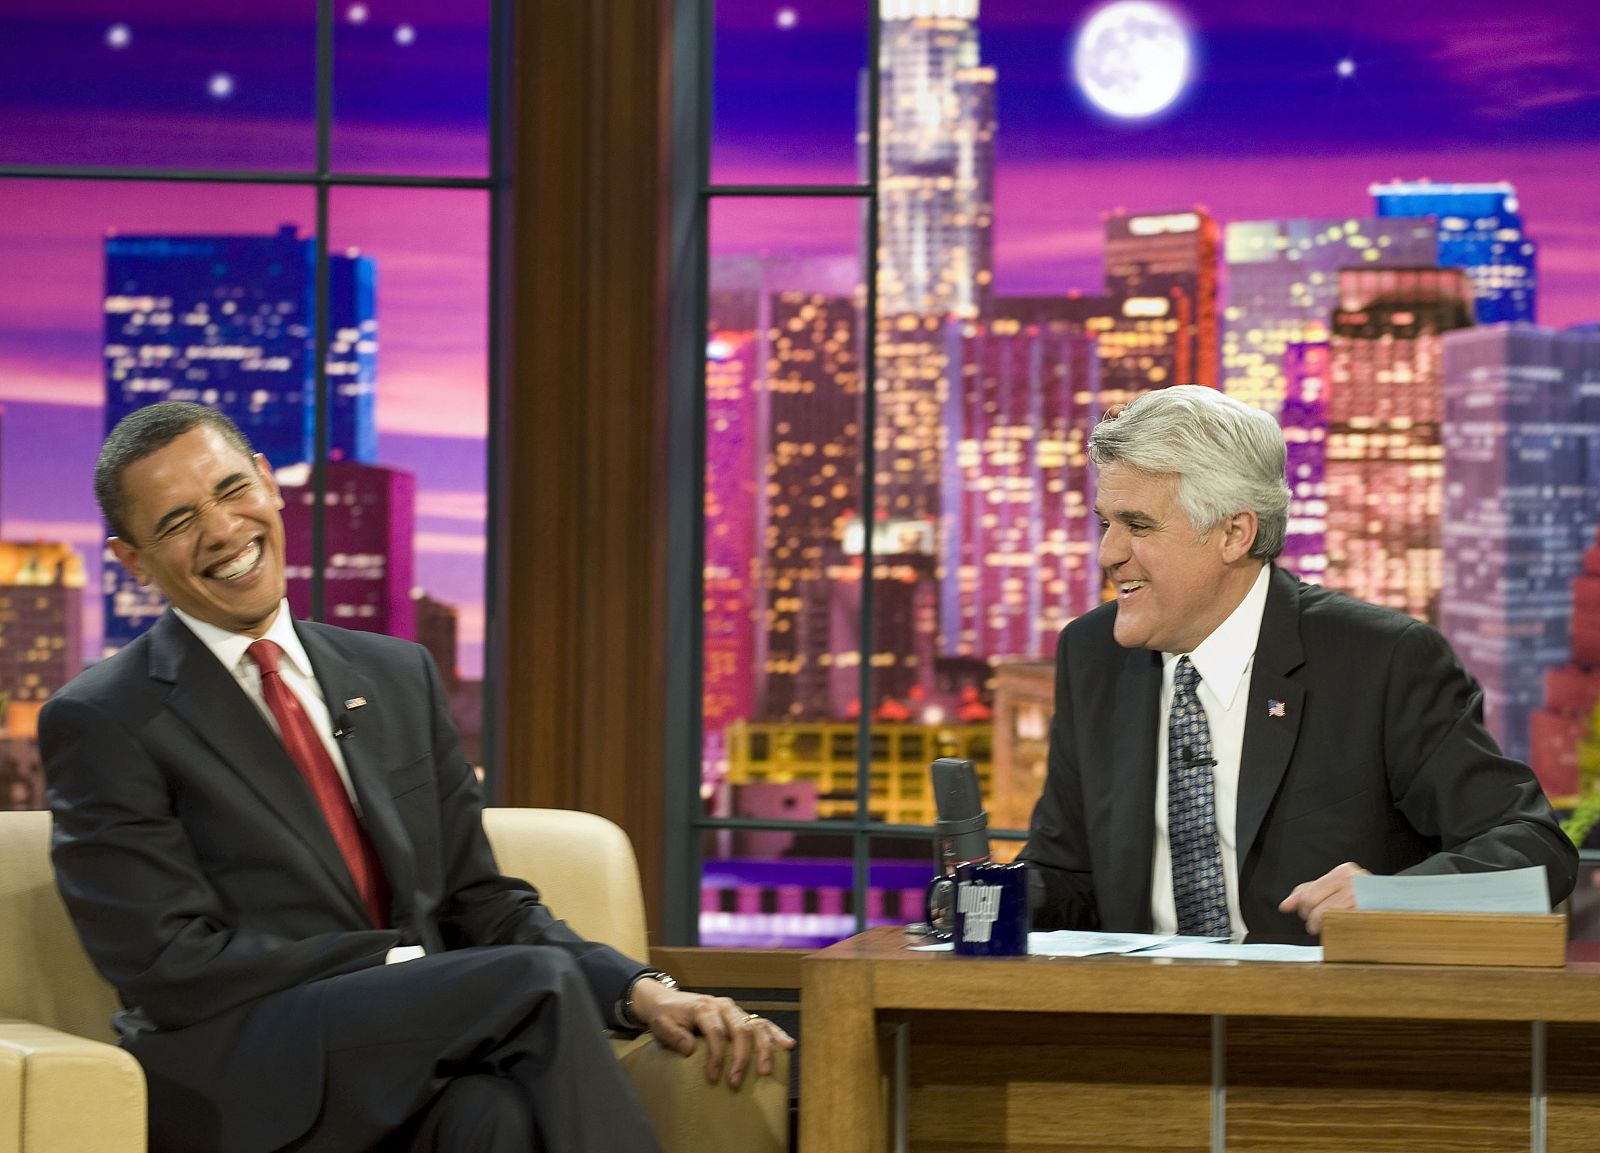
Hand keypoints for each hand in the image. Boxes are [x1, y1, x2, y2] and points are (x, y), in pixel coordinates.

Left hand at [629, 979, 795, 1087]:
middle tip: (735, 1082)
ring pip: (756, 1025)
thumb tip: (690, 1050)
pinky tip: (788, 1045)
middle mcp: (723, 1006)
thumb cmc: (666, 1016)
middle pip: (740, 1029)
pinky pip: (762, 1023)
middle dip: (742, 1057)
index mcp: (704, 1008)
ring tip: (766, 1070)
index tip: (712, 1077)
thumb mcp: (661, 1025)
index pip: (716, 1031)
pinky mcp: (741, 1015)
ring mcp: (735, 1010)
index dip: (716, 1055)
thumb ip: (673, 1035)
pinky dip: (776, 1034)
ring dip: (764, 1048)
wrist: (667, 1000)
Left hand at [1278, 861, 1369, 934]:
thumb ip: (1305, 893)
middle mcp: (1354, 882)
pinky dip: (1340, 932)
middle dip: (1312, 920)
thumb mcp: (1331, 887)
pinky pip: (1346, 928)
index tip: (1309, 914)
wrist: (1395, 904)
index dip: (1304, 909)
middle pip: (1316, 908)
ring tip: (1330, 927)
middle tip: (1319, 924)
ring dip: (1325, 928)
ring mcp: (1365, 899)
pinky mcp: (1372, 916)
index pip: (1309, 895)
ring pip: (1330, 919)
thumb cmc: (1359, 896)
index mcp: (1343, 871)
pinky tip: (1342, 930)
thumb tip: (1285, 906)